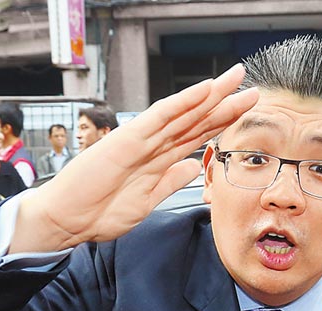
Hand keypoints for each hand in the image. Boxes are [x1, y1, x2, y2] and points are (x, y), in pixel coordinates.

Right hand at [10, 64, 258, 252]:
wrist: (70, 220)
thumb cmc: (100, 212)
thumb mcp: (147, 202)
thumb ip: (170, 183)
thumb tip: (193, 168)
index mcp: (157, 160)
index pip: (195, 136)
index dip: (221, 123)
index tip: (245, 112)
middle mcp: (152, 145)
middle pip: (194, 120)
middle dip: (223, 103)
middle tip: (251, 87)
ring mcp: (140, 140)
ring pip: (182, 113)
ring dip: (209, 95)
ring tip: (235, 79)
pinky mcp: (127, 140)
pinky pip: (159, 117)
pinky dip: (182, 103)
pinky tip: (204, 90)